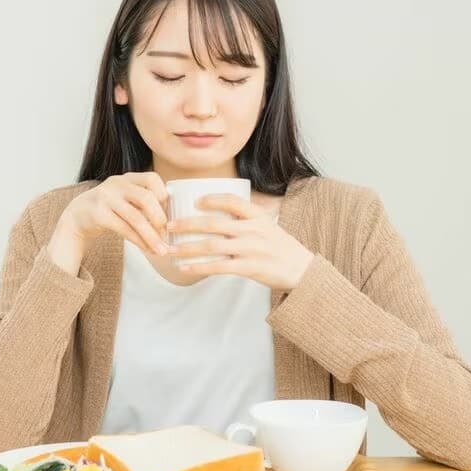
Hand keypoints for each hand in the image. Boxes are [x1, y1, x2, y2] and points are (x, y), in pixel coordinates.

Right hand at [48, 172, 169, 273]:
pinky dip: (138, 241)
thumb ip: (144, 203)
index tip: (169, 213)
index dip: (164, 195)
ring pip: (135, 217)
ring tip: (162, 250)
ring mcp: (105, 198)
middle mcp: (116, 184)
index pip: (152, 178)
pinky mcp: (98, 214)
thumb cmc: (109, 209)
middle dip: (160, 218)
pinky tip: (147, 249)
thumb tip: (173, 220)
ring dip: (151, 236)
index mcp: (127, 178)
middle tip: (168, 234)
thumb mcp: (126, 199)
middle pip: (145, 198)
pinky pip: (124, 229)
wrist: (77, 216)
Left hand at [166, 194, 314, 291]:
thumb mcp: (268, 225)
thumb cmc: (280, 247)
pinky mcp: (249, 267)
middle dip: (187, 224)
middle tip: (168, 225)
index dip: (212, 199)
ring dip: (187, 248)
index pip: (232, 200)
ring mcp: (250, 249)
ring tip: (169, 249)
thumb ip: (246, 218)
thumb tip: (219, 211)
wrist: (302, 270)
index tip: (195, 201)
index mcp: (257, 216)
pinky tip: (184, 268)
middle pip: (213, 223)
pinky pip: (218, 266)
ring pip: (211, 246)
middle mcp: (253, 229)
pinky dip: (198, 267)